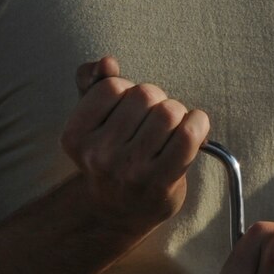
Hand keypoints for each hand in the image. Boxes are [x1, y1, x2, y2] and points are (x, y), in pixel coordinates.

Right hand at [63, 57, 210, 235]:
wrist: (118, 211)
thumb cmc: (110, 155)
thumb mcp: (92, 119)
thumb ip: (92, 83)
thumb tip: (106, 63)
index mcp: (75, 136)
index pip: (113, 86)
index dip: (127, 90)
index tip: (127, 110)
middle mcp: (99, 155)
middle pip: (145, 94)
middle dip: (156, 100)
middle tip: (152, 121)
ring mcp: (130, 170)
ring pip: (170, 110)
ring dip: (178, 113)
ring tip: (169, 130)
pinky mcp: (161, 181)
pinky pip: (190, 134)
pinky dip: (198, 123)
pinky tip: (194, 129)